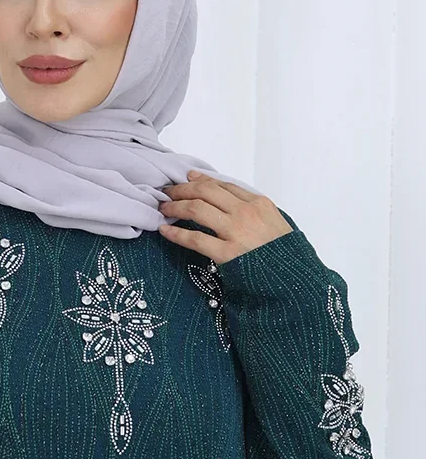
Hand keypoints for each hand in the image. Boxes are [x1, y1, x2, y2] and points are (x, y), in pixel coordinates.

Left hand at [157, 170, 292, 263]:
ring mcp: (236, 232)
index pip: (224, 186)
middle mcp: (246, 213)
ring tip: (164, 208)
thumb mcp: (276, 224)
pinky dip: (176, 233)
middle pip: (206, 192)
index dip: (202, 180)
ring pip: (197, 209)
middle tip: (168, 192)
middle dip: (182, 189)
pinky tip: (164, 231)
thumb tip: (230, 202)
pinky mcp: (227, 254)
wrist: (295, 280)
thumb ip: (255, 211)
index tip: (189, 178)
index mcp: (259, 203)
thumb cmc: (286, 255)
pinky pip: (195, 239)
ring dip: (176, 206)